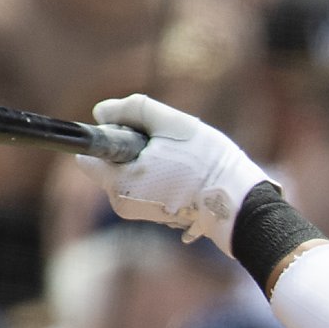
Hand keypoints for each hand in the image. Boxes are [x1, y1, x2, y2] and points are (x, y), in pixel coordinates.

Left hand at [76, 94, 270, 256]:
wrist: (239, 203)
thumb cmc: (208, 163)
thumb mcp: (172, 123)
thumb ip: (132, 110)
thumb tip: (101, 112)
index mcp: (120, 181)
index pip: (88, 154)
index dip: (109, 135)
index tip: (136, 132)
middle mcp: (122, 202)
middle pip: (109, 164)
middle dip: (130, 149)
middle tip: (165, 146)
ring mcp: (137, 212)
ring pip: (127, 175)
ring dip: (145, 162)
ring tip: (178, 161)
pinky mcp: (154, 217)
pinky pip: (143, 189)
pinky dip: (156, 178)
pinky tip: (181, 176)